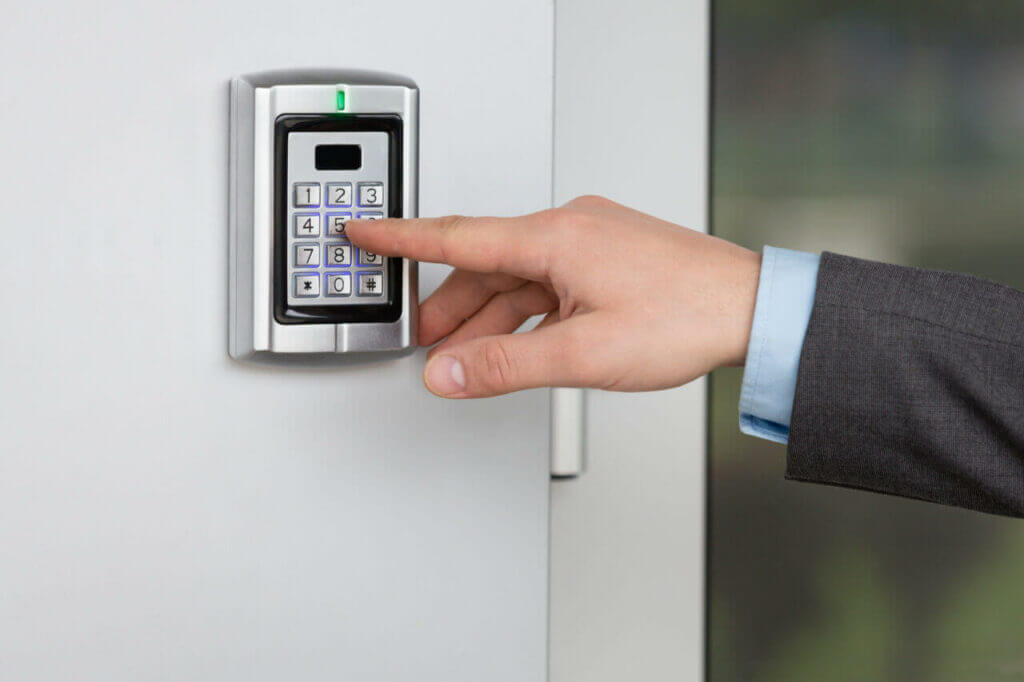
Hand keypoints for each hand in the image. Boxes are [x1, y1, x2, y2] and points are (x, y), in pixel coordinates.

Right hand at [346, 196, 760, 397]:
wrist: (752, 310)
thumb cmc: (685, 316)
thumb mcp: (583, 353)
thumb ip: (507, 365)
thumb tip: (449, 374)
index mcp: (555, 237)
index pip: (456, 236)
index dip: (401, 238)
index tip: (362, 229)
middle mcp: (569, 229)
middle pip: (485, 265)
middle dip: (447, 304)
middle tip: (420, 339)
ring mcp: (590, 242)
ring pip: (516, 278)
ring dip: (486, 316)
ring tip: (463, 355)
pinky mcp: (606, 259)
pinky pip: (545, 283)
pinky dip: (522, 313)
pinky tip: (515, 343)